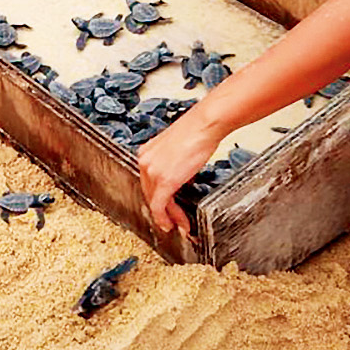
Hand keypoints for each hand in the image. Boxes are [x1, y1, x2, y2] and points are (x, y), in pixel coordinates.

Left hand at [138, 106, 224, 234]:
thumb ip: (174, 165)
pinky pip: (160, 206)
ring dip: (170, 216)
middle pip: (150, 193)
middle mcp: (145, 161)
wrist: (204, 124)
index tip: (167, 208)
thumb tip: (181, 180)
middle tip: (175, 220)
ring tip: (181, 225)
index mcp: (146, 152)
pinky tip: (178, 224)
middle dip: (163, 210)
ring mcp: (152, 171)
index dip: (158, 198)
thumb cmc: (196, 132)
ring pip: (155, 202)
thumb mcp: (178, 150)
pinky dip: (167, 218)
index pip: (148, 182)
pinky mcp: (163, 180)